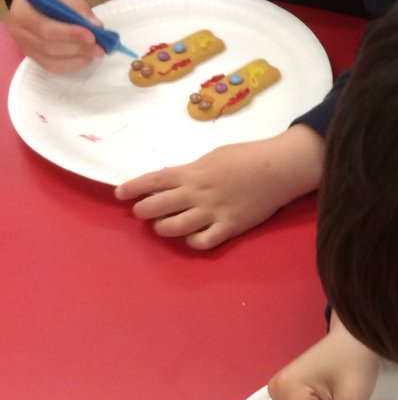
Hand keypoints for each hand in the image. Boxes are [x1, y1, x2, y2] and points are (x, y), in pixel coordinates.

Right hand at [7, 0, 104, 72]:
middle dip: (77, 48)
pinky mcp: (34, 56)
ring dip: (77, 59)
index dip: (69, 34)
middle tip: (99, 47)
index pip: (45, 29)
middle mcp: (18, 33)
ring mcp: (25, 47)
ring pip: (51, 61)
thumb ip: (77, 4)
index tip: (92, 35)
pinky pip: (53, 67)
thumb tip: (96, 26)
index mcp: (20, 13)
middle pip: (49, 47)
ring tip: (96, 52)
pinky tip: (86, 58)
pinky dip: (72, 64)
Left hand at [114, 123, 324, 248]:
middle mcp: (197, 193)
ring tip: (162, 226)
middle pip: (157, 206)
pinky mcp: (229, 227)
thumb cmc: (246, 157)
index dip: (133, 188)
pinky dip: (192, 242)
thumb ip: (191, 171)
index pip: (153, 180)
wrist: (277, 169)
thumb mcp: (212, 157)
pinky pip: (203, 242)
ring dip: (162, 228)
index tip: (119, 193)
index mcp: (192, 172)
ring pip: (175, 227)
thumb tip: (173, 181)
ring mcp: (212, 212)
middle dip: (143, 210)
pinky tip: (192, 237)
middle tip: (142, 212)